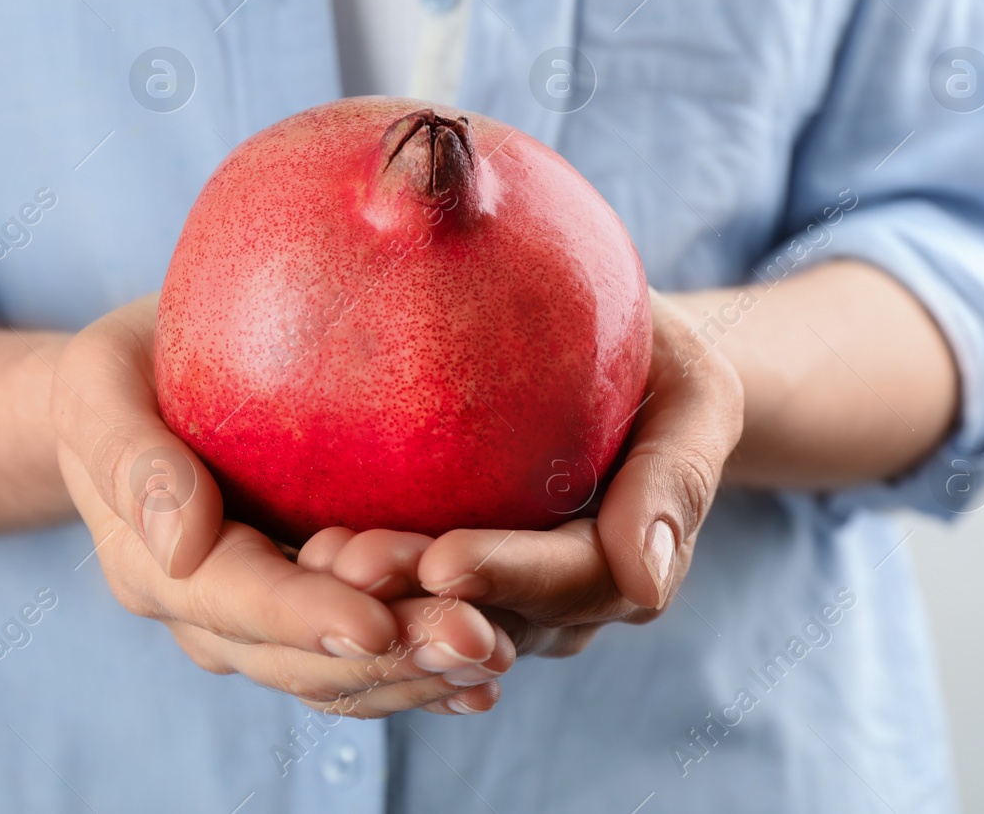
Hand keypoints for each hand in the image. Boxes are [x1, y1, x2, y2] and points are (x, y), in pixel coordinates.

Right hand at [51, 294, 514, 716]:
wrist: (137, 392)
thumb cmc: (125, 372)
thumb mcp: (98, 384)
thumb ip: (128, 454)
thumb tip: (182, 539)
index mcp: (158, 565)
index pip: (237, 601)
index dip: (306, 619)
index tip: (376, 622)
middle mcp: (214, 616)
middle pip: (304, 659)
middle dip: (391, 658)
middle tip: (480, 641)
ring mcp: (266, 626)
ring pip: (343, 676)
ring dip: (421, 673)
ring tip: (500, 653)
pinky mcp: (313, 614)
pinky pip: (367, 662)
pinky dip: (423, 675)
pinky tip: (488, 677)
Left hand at [310, 291, 742, 656]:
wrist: (616, 359)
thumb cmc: (656, 361)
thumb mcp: (694, 396)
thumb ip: (677, 474)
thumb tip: (649, 578)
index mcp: (623, 565)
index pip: (571, 582)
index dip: (509, 577)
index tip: (443, 559)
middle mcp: (554, 603)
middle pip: (486, 617)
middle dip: (416, 604)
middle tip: (344, 564)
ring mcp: (492, 598)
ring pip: (427, 624)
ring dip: (368, 602)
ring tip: (310, 558)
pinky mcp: (432, 579)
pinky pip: (390, 603)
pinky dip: (345, 591)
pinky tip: (289, 557)